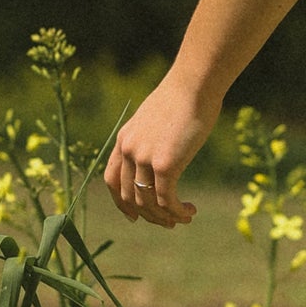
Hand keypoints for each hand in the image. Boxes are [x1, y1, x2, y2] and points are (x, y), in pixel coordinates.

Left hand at [103, 71, 219, 227]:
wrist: (195, 84)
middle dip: (149, 215)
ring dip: (165, 216)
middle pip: (130, 196)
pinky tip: (189, 211)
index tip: (135, 216)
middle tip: (169, 222)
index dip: (121, 202)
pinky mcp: (165, 164)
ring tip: (183, 218)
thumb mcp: (157, 117)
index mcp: (124, 139)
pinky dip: (177, 211)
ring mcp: (144, 158)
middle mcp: (129, 150)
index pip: (111, 180)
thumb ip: (152, 137)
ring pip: (148, 202)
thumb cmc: (184, 96)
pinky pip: (167, 199)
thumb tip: (163, 151)